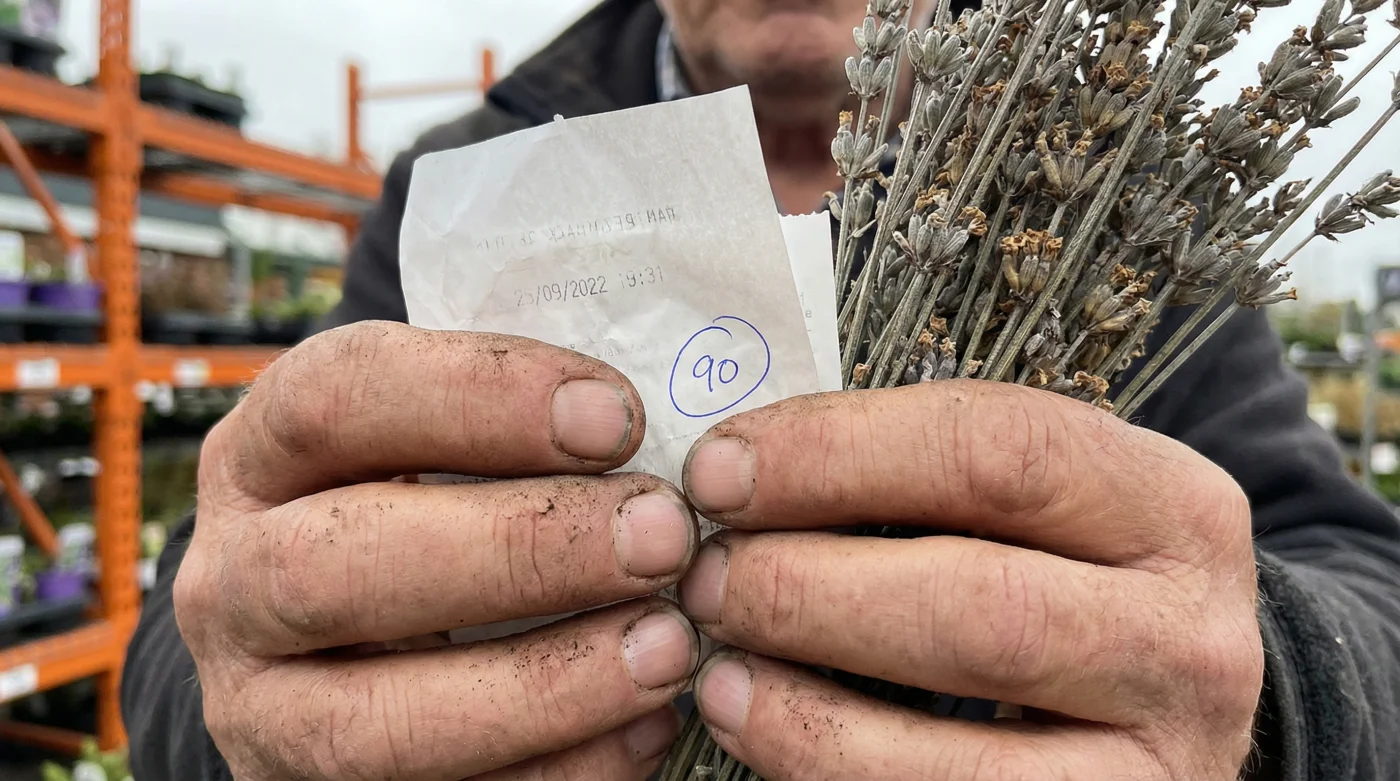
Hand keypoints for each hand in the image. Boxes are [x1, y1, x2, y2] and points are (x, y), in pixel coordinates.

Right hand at [177, 321, 700, 779]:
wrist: (336, 645)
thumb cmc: (423, 506)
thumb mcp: (436, 443)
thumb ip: (516, 420)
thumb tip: (675, 418)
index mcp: (262, 456)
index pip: (337, 396)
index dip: (479, 398)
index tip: (619, 417)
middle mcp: (233, 581)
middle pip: (337, 566)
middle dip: (519, 550)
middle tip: (662, 535)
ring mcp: (262, 708)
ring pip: (371, 721)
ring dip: (540, 684)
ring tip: (667, 646)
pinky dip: (552, 773)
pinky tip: (646, 726)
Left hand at [677, 380, 1263, 779]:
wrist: (1158, 706)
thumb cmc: (1055, 575)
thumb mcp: (1030, 507)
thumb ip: (918, 476)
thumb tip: (739, 472)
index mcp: (1172, 505)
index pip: (1000, 450)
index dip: (839, 454)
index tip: (720, 468)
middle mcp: (1190, 634)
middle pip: (979, 601)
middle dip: (808, 585)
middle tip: (703, 574)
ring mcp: (1163, 754)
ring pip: (963, 727)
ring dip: (803, 697)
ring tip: (713, 663)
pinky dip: (828, 767)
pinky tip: (755, 727)